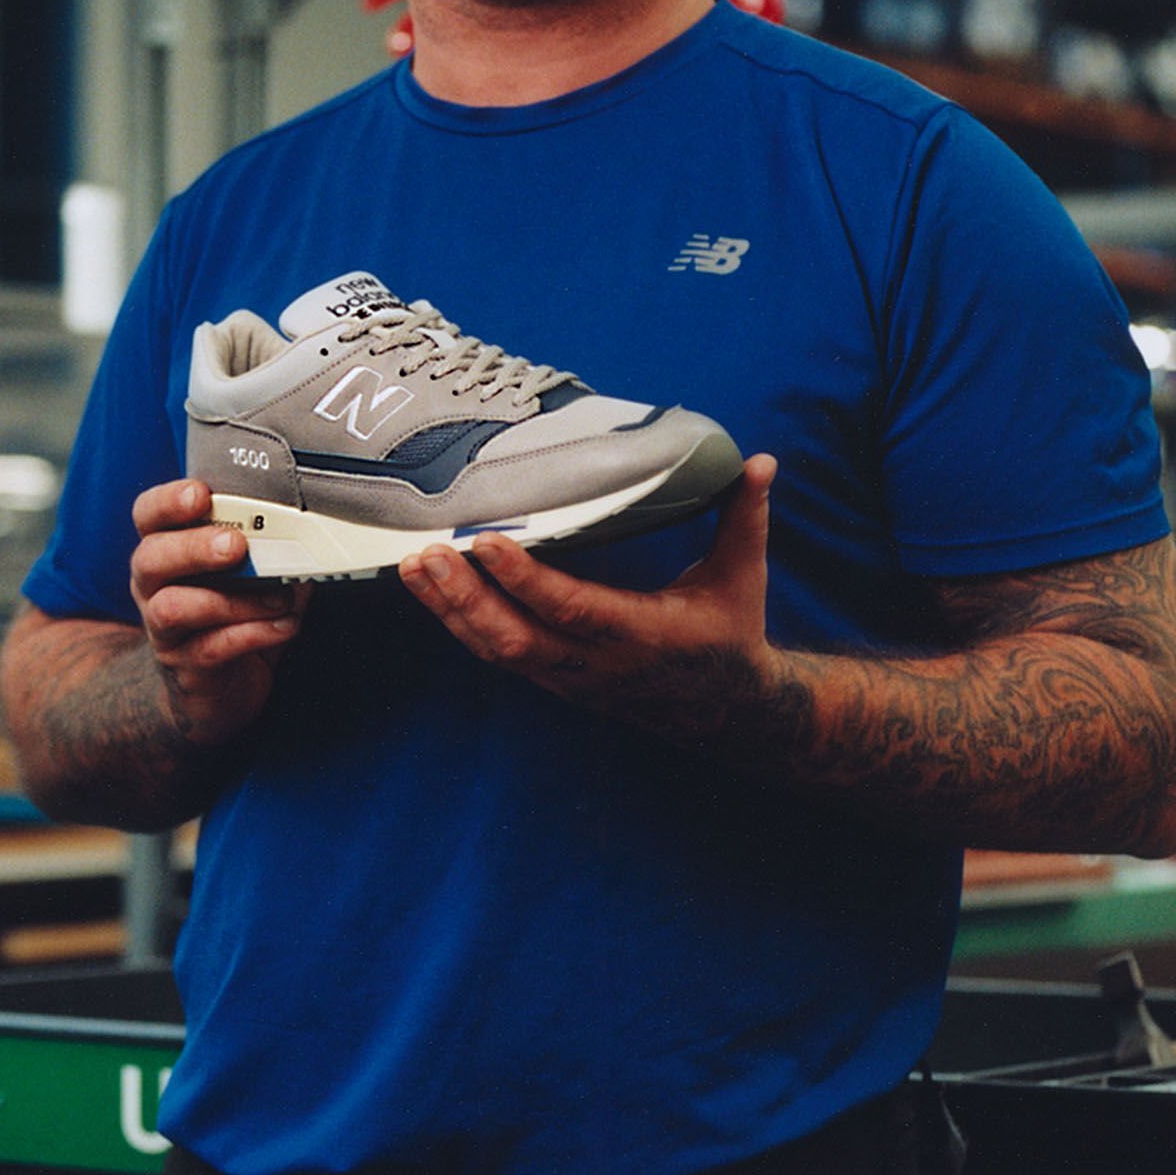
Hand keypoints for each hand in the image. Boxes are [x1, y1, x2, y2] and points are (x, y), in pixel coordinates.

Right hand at [129, 479, 310, 743]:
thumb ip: (271, 546)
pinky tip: (285, 626)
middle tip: (236, 545)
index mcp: (166, 550)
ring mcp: (163, 630)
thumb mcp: (252, 573)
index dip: (167, 502)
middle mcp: (153, 587)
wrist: (217, 687)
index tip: (201, 494)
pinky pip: (210, 648)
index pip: (148, 516)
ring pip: (172, 608)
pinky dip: (253, 634)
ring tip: (279, 598)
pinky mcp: (185, 667)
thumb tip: (315, 524)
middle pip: (150, 558)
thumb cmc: (235, 613)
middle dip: (193, 548)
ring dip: (231, 599)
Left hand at [398, 455, 779, 700]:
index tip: (486, 543)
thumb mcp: (744, 576)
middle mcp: (598, 664)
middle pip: (516, 639)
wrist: (728, 712)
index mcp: (643, 635)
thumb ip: (746, 517)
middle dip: (467, 598)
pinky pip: (499, 655)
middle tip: (427, 553)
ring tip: (414, 567)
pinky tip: (434, 591)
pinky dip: (463, 624)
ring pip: (498, 652)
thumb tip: (762, 461)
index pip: (572, 609)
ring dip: (452, 611)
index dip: (526, 580)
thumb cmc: (732, 632)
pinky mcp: (556, 680)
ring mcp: (572, 678)